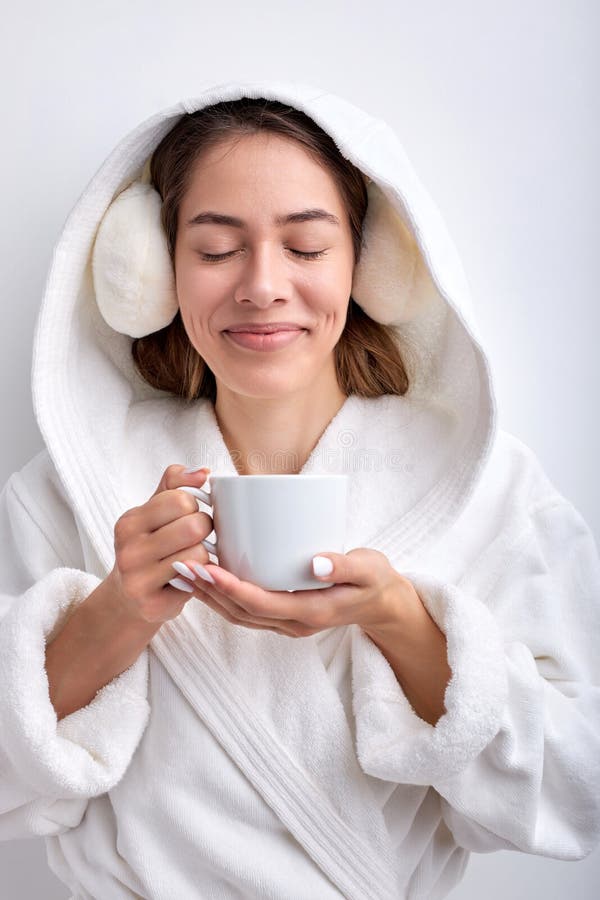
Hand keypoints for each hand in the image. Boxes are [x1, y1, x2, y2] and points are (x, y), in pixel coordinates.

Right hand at [108, 464, 215, 623]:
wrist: (129, 597)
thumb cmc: (149, 547)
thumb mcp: (154, 511)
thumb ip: (176, 483)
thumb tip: (204, 472)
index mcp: (129, 521)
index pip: (181, 498)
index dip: (194, 505)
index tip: (189, 515)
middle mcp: (128, 549)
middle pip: (193, 525)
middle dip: (204, 529)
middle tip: (198, 537)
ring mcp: (137, 578)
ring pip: (198, 553)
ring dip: (205, 554)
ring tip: (193, 556)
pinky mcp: (152, 603)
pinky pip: (196, 580)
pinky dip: (199, 575)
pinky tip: (188, 576)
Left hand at [171, 548, 422, 637]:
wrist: (382, 604)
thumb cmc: (374, 581)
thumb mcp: (369, 569)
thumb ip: (345, 565)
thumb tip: (317, 562)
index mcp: (312, 612)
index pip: (262, 603)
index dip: (232, 588)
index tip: (208, 568)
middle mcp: (294, 623)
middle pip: (242, 612)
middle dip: (210, 591)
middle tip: (183, 566)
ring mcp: (288, 623)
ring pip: (240, 615)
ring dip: (211, 597)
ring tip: (185, 573)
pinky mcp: (284, 615)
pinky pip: (247, 611)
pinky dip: (224, 597)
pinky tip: (208, 579)